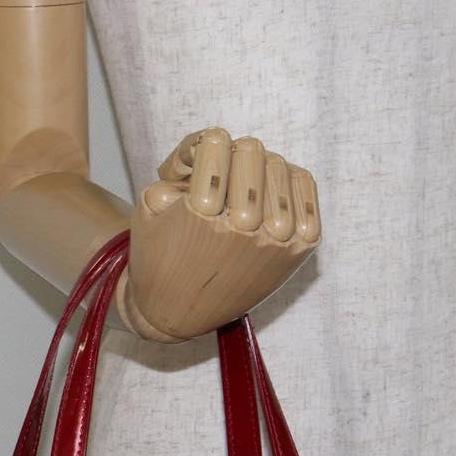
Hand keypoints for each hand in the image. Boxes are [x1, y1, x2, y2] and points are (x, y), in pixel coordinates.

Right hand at [116, 127, 320, 341]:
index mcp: (199, 215)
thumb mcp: (149, 202)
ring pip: (278, 166)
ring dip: (259, 169)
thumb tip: (213, 143)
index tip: (198, 165)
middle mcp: (241, 229)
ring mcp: (274, 241)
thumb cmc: (159, 253)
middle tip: (222, 177)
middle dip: (232, 156)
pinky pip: (306, 189)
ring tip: (244, 187)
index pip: (216, 142)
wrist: (176, 313)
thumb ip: (178, 162)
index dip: (204, 146)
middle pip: (251, 151)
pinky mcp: (298, 251)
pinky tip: (272, 191)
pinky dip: (290, 181)